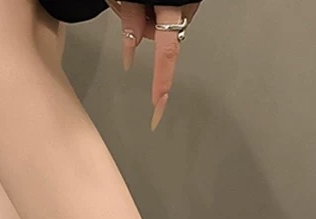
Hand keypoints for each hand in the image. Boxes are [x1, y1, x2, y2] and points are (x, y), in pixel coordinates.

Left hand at [105, 2, 200, 129]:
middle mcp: (185, 7)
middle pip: (159, 37)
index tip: (158, 109)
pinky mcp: (184, 0)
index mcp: (172, 7)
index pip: (166, 55)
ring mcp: (187, 3)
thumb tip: (131, 47)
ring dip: (146, 16)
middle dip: (142, 29)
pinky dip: (154, 9)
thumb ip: (131, 18)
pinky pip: (165, 13)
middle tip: (128, 6)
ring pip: (161, 25)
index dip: (161, 84)